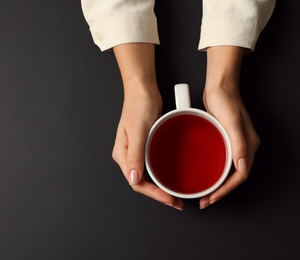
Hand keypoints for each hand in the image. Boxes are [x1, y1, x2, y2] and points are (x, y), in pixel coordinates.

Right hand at [112, 44, 183, 210]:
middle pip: (142, 183)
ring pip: (148, 176)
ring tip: (175, 194)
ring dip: (161, 187)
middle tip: (176, 202)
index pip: (137, 183)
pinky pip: (152, 166)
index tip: (169, 199)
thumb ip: (136, 154)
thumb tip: (134, 178)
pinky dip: (162, 174)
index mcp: (123, 155)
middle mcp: (129, 156)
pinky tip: (172, 177)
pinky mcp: (146, 146)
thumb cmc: (139, 106)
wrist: (143, 90)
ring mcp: (137, 152)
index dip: (154, 194)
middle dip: (159, 195)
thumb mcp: (138, 130)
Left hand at [199, 46, 259, 208]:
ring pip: (229, 171)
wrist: (220, 85)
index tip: (213, 197)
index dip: (227, 189)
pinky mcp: (227, 140)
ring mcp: (236, 144)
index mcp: (249, 145)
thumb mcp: (231, 121)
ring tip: (205, 193)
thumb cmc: (225, 99)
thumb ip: (238, 143)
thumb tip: (241, 166)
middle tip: (206, 200)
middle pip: (235, 176)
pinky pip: (223, 161)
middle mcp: (244, 147)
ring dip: (219, 184)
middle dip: (222, 191)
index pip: (240, 175)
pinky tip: (205, 174)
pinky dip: (216, 172)